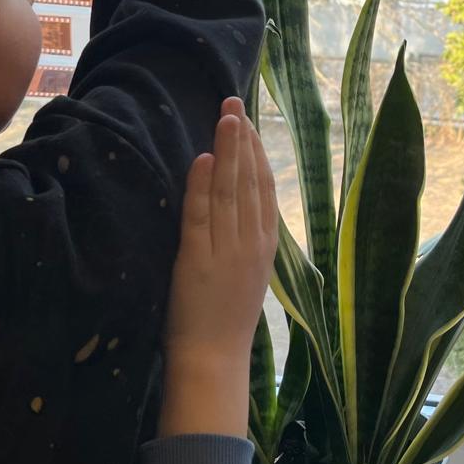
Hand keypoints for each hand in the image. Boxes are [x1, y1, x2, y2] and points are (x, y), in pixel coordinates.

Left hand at [159, 98, 278, 438]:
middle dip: (243, 139)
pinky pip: (201, 215)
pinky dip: (202, 184)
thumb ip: (246, 240)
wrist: (214, 360)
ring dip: (227, 152)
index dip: (257, 153)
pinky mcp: (198, 260)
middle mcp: (251, 244)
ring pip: (229, 191)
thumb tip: (239, 204)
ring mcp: (227, 251)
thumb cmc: (225, 321)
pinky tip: (201, 158)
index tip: (249, 124)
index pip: (264, 189)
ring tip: (226, 119)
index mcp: (265, 247)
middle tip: (235, 103)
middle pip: (249, 182)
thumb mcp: (247, 275)